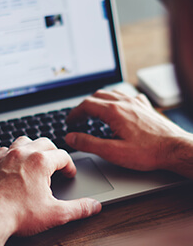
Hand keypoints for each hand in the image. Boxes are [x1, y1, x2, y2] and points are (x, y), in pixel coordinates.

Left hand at [0, 137, 100, 245]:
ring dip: (33, 148)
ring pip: (24, 141)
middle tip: (57, 166)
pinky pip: (5, 150)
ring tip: (37, 161)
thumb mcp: (55, 214)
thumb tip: (93, 206)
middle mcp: (23, 153)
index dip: (70, 166)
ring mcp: (6, 156)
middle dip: (54, 153)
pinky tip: (15, 165)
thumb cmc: (18, 215)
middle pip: (45, 143)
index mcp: (41, 162)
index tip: (69, 175)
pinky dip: (13, 154)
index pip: (63, 156)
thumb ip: (78, 208)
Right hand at [65, 90, 192, 174]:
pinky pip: (127, 96)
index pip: (86, 105)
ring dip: (99, 101)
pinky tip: (118, 107)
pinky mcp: (145, 107)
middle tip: (79, 118)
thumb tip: (71, 137)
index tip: (70, 121)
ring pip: (112, 93)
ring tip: (93, 111)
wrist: (175, 149)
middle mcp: (125, 103)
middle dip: (84, 106)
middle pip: (97, 96)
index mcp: (114, 112)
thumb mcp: (112, 152)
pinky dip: (116, 100)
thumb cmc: (148, 152)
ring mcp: (136, 103)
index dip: (74, 113)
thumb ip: (89, 143)